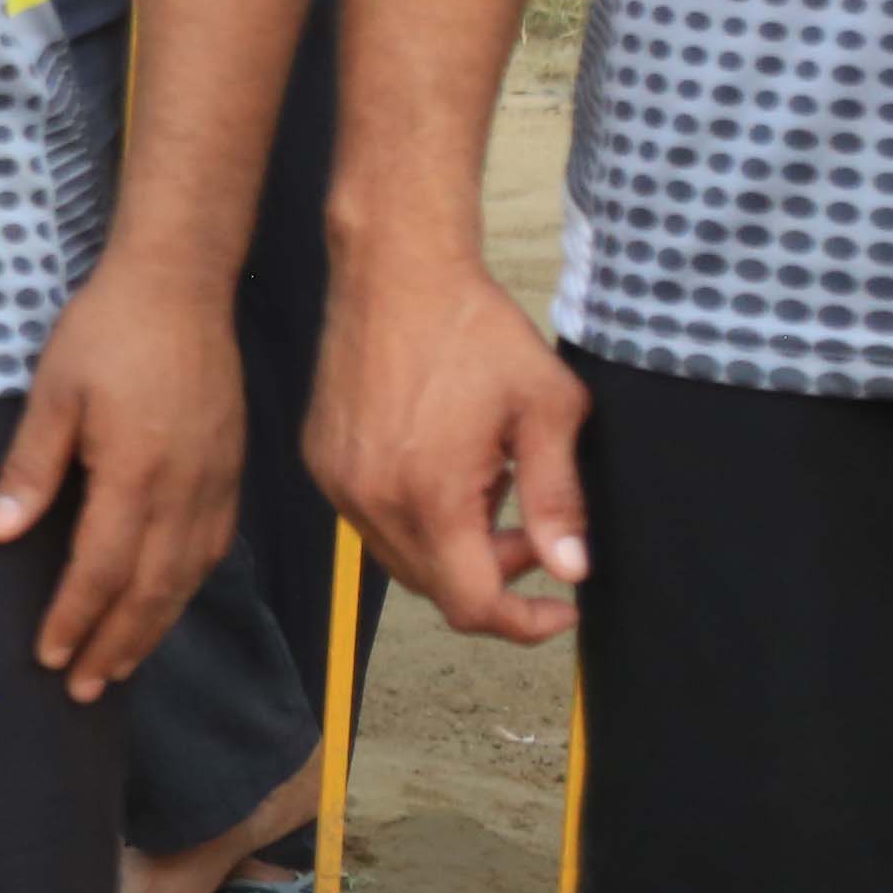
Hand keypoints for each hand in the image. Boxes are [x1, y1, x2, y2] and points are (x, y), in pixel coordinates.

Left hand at [0, 259, 244, 695]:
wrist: (182, 285)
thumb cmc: (108, 332)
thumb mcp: (54, 392)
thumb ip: (31, 468)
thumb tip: (0, 535)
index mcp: (135, 475)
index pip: (102, 570)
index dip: (75, 619)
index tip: (48, 656)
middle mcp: (184, 492)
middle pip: (150, 591)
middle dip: (114, 645)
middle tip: (82, 689)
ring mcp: (215, 484)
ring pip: (186, 579)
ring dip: (152, 628)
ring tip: (119, 666)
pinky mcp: (230, 471)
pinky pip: (211, 549)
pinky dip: (185, 589)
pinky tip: (166, 603)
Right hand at [302, 242, 591, 643]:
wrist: (396, 269)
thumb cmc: (474, 329)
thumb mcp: (546, 408)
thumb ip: (558, 498)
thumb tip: (571, 569)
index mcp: (430, 495)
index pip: (472, 605)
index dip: (523, 623)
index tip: (561, 609)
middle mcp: (371, 499)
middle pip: (436, 588)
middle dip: (494, 576)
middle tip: (534, 531)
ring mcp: (338, 481)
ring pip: (402, 558)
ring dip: (453, 548)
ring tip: (489, 486)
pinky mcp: (321, 459)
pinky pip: (372, 520)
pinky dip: (415, 517)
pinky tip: (444, 465)